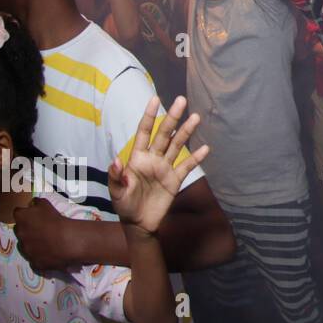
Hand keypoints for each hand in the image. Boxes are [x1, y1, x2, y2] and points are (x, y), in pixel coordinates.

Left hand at [12, 198, 79, 271]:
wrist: (66, 241)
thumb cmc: (57, 220)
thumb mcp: (47, 205)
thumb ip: (38, 202)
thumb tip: (33, 202)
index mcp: (22, 218)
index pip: (18, 213)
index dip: (25, 213)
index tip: (33, 214)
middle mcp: (20, 235)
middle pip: (19, 230)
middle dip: (26, 229)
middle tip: (40, 228)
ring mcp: (26, 250)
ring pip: (25, 246)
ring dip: (32, 243)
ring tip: (46, 241)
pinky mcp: (34, 263)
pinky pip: (34, 259)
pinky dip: (40, 256)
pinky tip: (49, 253)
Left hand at [108, 96, 208, 233]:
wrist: (139, 223)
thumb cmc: (124, 205)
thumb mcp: (116, 193)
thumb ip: (116, 177)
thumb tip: (116, 160)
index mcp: (137, 158)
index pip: (144, 132)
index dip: (149, 116)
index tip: (155, 99)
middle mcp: (153, 158)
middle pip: (164, 134)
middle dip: (172, 117)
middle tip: (181, 100)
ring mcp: (165, 168)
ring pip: (177, 145)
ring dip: (186, 132)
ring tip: (196, 117)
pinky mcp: (175, 180)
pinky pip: (187, 166)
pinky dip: (196, 158)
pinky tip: (206, 149)